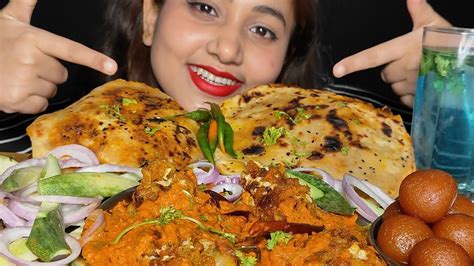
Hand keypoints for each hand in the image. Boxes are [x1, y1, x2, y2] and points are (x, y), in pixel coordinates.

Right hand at [0, 0, 117, 113]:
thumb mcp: (9, 19)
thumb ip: (26, 4)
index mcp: (32, 39)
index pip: (70, 50)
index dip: (93, 59)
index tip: (112, 67)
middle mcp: (30, 60)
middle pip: (62, 74)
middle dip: (48, 72)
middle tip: (26, 65)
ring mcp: (24, 81)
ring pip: (52, 90)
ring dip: (39, 87)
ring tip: (18, 76)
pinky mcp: (17, 100)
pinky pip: (41, 105)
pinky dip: (31, 101)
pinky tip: (16, 89)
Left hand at [332, 0, 449, 106]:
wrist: (468, 61)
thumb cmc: (448, 41)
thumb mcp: (432, 23)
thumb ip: (418, 9)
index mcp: (402, 48)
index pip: (373, 56)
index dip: (354, 63)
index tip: (337, 70)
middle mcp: (404, 68)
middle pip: (385, 74)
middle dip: (393, 69)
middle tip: (411, 61)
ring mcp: (411, 85)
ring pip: (395, 87)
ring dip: (403, 81)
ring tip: (421, 71)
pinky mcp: (418, 97)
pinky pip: (406, 99)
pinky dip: (411, 94)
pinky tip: (423, 84)